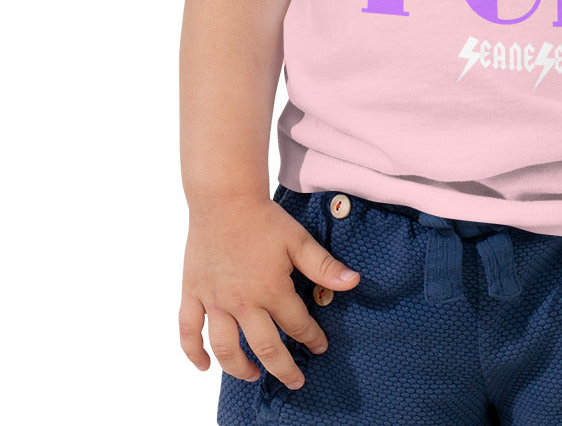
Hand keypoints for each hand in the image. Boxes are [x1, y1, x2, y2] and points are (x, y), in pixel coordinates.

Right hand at [179, 196, 359, 388]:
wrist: (224, 200)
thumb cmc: (263, 219)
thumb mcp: (298, 240)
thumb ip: (324, 266)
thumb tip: (354, 282)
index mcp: (271, 290)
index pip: (297, 324)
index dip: (312, 338)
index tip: (320, 346)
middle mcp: (242, 303)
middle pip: (264, 347)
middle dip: (283, 368)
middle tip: (295, 381)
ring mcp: (214, 301)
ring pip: (225, 348)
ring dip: (239, 368)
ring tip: (253, 375)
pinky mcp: (193, 293)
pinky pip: (188, 331)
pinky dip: (193, 352)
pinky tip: (204, 366)